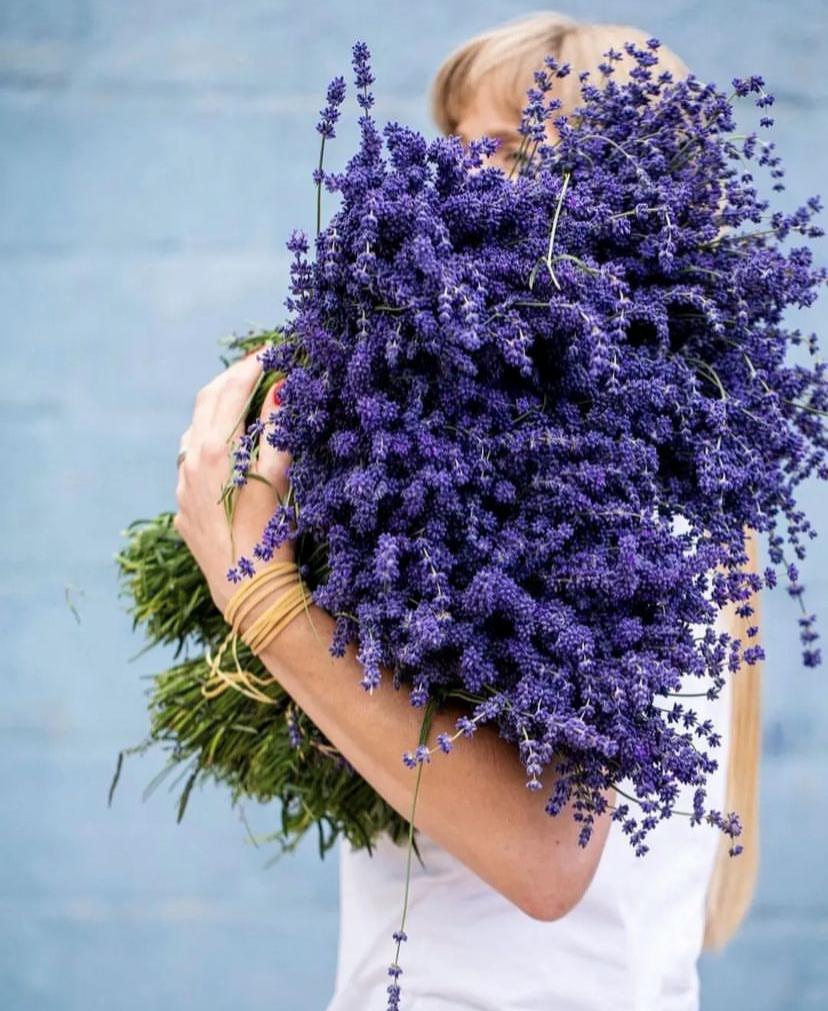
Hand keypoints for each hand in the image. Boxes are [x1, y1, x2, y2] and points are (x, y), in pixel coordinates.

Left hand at [173, 347, 293, 614]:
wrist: (249, 593)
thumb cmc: (271, 536)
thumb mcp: (280, 478)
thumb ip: (277, 431)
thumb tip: (280, 388)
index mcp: (214, 450)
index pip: (231, 390)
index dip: (252, 365)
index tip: (273, 349)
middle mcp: (190, 463)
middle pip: (207, 402)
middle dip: (233, 377)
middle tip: (259, 363)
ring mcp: (182, 487)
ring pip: (195, 431)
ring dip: (219, 409)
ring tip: (245, 398)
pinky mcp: (183, 509)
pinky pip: (192, 463)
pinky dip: (210, 442)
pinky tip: (228, 448)